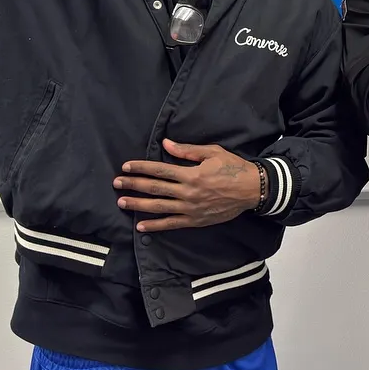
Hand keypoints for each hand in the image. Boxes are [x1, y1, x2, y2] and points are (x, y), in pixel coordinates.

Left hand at [114, 138, 260, 231]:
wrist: (252, 190)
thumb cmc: (233, 167)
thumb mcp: (212, 153)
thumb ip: (187, 150)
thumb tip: (166, 143)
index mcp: (190, 173)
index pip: (159, 169)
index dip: (141, 167)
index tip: (126, 166)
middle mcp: (187, 191)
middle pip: (154, 188)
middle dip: (133, 185)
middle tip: (116, 183)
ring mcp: (190, 208)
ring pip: (158, 207)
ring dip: (138, 205)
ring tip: (122, 202)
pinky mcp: (195, 220)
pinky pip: (171, 224)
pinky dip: (155, 226)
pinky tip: (141, 226)